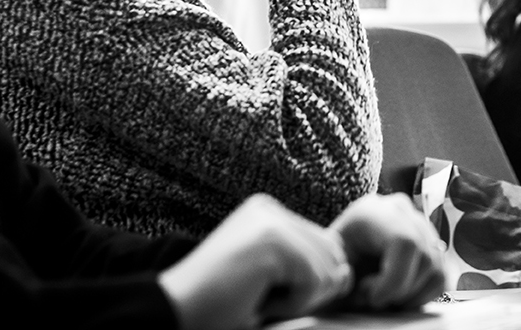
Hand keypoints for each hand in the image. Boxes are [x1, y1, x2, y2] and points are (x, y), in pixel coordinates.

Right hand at [157, 194, 352, 329]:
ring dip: (299, 299)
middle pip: (332, 255)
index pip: (325, 247)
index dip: (307, 283)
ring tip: (257, 297)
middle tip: (262, 297)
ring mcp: (272, 221)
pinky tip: (257, 300)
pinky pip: (315, 281)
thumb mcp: (273, 283)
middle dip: (308, 289)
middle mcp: (271, 209)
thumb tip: (349, 275)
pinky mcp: (272, 241)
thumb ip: (311, 274)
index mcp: (268, 214)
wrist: (172, 311)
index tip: (266, 292)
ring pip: (327, 271)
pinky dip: (292, 303)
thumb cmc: (217, 305)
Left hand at [329, 193, 445, 310]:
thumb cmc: (332, 264)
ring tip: (383, 295)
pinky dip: (423, 296)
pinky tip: (398, 295)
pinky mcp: (433, 246)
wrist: (340, 259)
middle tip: (373, 299)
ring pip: (436, 269)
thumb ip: (336, 273)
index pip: (404, 242)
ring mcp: (421, 226)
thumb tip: (350, 278)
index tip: (373, 299)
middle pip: (424, 257)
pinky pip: (443, 277)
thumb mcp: (327, 267)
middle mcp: (401, 211)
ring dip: (411, 295)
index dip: (394, 279)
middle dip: (400, 290)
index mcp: (372, 211)